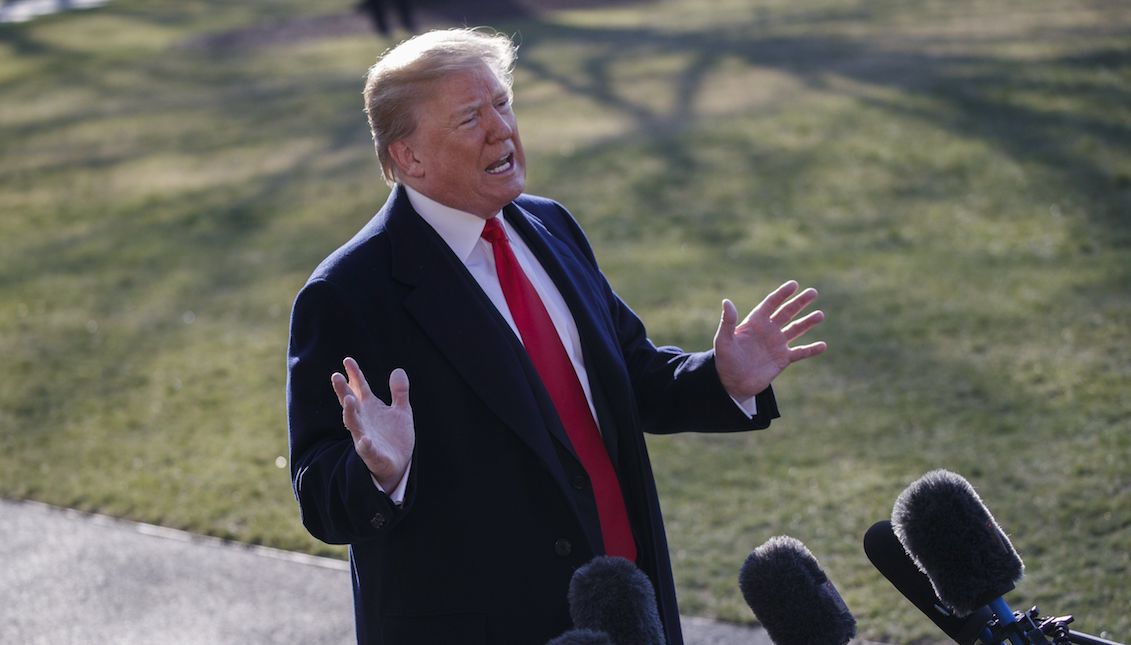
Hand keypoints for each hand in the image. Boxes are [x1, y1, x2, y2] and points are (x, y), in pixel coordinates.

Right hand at [330, 357, 414, 491]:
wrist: (399, 464)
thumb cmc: (395, 436)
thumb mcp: (401, 411)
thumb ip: (399, 392)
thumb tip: (397, 370)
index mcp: (370, 408)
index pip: (359, 388)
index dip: (354, 375)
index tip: (347, 360)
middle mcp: (364, 421)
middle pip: (350, 404)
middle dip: (343, 391)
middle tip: (336, 376)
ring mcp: (365, 437)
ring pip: (354, 425)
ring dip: (350, 413)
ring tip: (349, 400)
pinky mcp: (373, 454)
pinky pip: (367, 450)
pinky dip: (365, 445)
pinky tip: (365, 439)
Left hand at [713, 280, 826, 399]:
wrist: (732, 383)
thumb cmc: (725, 360)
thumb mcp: (723, 341)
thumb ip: (728, 322)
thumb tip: (727, 302)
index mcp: (755, 322)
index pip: (771, 304)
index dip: (782, 294)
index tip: (794, 284)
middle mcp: (768, 330)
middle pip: (787, 312)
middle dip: (800, 302)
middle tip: (813, 292)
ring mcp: (777, 344)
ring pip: (796, 329)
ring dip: (808, 322)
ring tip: (820, 315)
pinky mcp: (783, 359)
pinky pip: (800, 352)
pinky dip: (811, 350)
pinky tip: (823, 345)